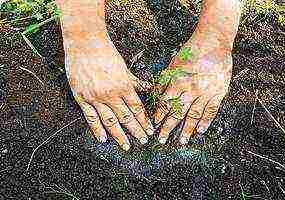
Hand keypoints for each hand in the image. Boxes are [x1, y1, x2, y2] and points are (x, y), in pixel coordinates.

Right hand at [65, 28, 153, 150]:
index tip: (150, 129)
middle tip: (144, 141)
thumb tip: (147, 88)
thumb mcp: (124, 67)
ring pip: (111, 121)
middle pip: (127, 117)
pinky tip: (103, 139)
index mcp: (124, 86)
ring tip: (127, 146)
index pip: (137, 109)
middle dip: (137, 131)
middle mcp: (112, 95)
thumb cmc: (106, 53)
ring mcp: (97, 98)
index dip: (145, 121)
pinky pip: (91, 117)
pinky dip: (97, 129)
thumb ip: (135, 81)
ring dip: (120, 135)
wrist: (85, 44)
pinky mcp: (83, 98)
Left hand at [154, 27, 232, 144]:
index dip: (159, 115)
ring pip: (194, 115)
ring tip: (182, 141)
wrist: (214, 42)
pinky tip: (200, 130)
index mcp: (177, 81)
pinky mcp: (218, 92)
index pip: (165, 103)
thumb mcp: (173, 64)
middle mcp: (190, 90)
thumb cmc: (191, 51)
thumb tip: (156, 95)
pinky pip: (211, 110)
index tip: (155, 124)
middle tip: (162, 140)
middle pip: (177, 113)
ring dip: (187, 130)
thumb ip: (165, 81)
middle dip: (168, 128)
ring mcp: (205, 92)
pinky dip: (205, 121)